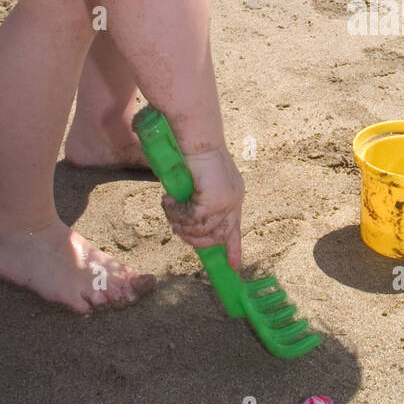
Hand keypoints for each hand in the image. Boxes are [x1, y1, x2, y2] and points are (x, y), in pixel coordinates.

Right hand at [161, 147, 245, 269]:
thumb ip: (197, 200)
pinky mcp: (214, 201)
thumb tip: (187, 224)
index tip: (234, 267)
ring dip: (179, 222)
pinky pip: (191, 219)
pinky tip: (168, 199)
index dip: (234, 249)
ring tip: (169, 206)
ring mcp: (227, 201)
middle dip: (194, 239)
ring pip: (200, 230)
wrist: (194, 136)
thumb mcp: (198, 180)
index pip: (235, 228)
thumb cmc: (191, 152)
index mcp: (233, 195)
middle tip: (177, 228)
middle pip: (217, 237)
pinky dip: (176, 213)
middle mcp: (234, 200)